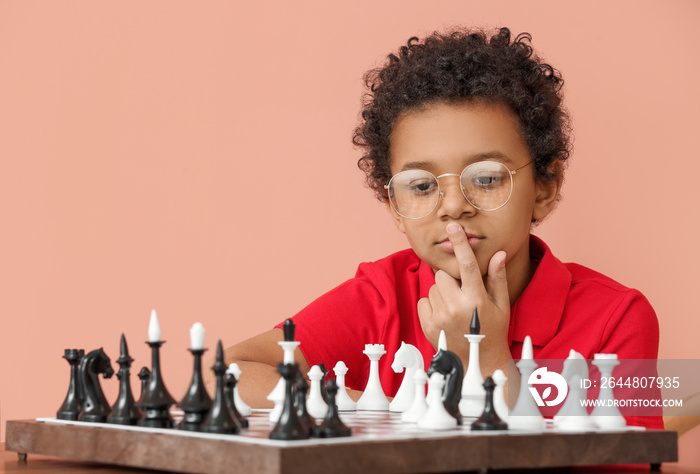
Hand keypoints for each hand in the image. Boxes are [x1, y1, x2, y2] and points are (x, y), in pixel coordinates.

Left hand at [417, 222, 511, 375]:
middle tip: (462, 294)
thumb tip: (498, 253)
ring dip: (442, 292)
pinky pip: (424, 300)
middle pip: (443, 274)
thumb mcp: (501, 305)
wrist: (476, 362)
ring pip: (433, 287)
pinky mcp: (427, 324)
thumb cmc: (492, 330)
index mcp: (477, 299)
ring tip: (456, 308)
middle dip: (451, 279)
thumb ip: (497, 278)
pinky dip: (432, 304)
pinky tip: (445, 316)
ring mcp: (440, 317)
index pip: (467, 265)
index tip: (452, 227)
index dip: (460, 243)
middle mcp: (457, 307)